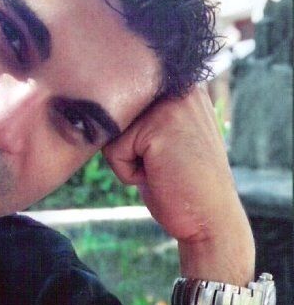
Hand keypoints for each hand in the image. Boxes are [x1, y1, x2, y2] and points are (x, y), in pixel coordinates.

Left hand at [103, 86, 253, 280]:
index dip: (128, 135)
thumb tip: (95, 101)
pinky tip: (160, 176)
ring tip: (161, 168)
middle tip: (161, 164)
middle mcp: (179, 85)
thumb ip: (138, 112)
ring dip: (126, 158)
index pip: (121, 98)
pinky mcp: (159, 127)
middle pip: (112, 112)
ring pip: (110, 130)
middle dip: (126, 145)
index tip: (160, 154)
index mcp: (180, 83)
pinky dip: (127, 173)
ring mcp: (171, 103)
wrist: (210, 221)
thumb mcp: (160, 137)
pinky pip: (113, 151)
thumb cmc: (179, 182)